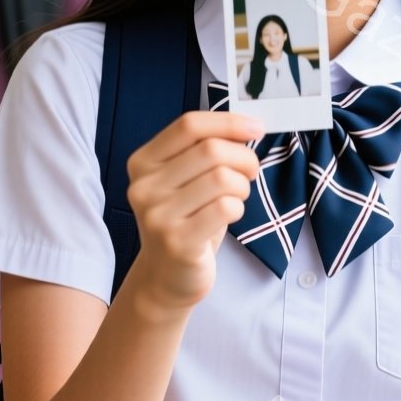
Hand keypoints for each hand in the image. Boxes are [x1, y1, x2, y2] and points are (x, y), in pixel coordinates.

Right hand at [124, 111, 263, 312]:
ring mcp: (157, 215)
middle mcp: (143, 186)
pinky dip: (238, 209)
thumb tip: (247, 126)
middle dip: (244, 158)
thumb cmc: (187, 221)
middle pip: (211, 149)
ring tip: (236, 198)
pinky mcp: (177, 241)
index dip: (228, 122)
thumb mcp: (186, 180)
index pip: (189, 126)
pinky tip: (228, 218)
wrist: (167, 277)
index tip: (256, 128)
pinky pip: (225, 208)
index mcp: (143, 162)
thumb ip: (204, 150)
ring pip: (222, 178)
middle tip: (250, 173)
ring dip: (242, 187)